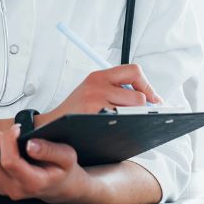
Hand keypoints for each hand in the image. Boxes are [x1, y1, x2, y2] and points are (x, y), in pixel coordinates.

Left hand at [0, 124, 89, 203]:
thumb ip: (51, 150)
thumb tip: (30, 144)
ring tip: (0, 138)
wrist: (58, 185)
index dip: (9, 140)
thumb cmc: (62, 170)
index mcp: (30, 182)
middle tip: (10, 132)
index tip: (17, 129)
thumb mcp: (67, 156)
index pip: (9, 162)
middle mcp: (10, 188)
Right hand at [43, 64, 161, 122]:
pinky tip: (120, 132)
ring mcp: (94, 100)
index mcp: (98, 75)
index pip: (134, 71)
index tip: (154, 99)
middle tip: (141, 118)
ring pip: (133, 111)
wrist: (49, 126)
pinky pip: (121, 123)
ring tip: (128, 125)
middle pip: (138, 96)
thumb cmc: (74, 112)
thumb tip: (151, 99)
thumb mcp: (92, 91)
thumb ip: (116, 90)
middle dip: (142, 110)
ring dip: (134, 120)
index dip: (147, 86)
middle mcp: (97, 84)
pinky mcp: (92, 115)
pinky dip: (124, 129)